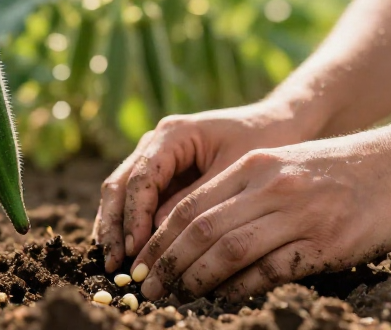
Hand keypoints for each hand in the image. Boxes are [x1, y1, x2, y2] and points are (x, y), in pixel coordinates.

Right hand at [92, 101, 319, 271]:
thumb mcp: (234, 172)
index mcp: (172, 134)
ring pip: (120, 194)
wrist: (276, 124)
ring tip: (114, 265)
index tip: (135, 249)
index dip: (134, 215)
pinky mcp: (161, 175)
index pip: (141, 178)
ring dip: (116, 229)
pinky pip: (136, 201)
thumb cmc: (263, 142)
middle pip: (119, 185)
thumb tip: (159, 234)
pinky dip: (129, 226)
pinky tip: (127, 254)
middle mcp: (155, 143)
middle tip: (114, 264)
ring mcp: (154, 158)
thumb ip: (197, 201)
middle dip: (114, 226)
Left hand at [131, 130, 390, 299]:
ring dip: (197, 279)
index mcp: (255, 166)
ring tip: (177, 298)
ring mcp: (300, 213)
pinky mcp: (328, 241)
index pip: (190, 205)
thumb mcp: (285, 164)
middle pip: (202, 229)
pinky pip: (273, 269)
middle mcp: (271, 186)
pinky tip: (226, 300)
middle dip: (167, 264)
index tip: (141, 264)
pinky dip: (244, 288)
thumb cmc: (343, 169)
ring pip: (230, 250)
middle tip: (147, 290)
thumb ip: (244, 190)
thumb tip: (199, 232)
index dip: (159, 239)